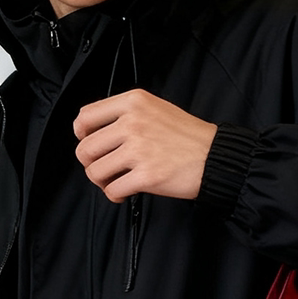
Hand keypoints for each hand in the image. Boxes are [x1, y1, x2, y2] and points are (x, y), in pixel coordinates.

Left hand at [73, 90, 216, 202]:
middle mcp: (133, 123)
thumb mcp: (156, 108)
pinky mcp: (147, 176)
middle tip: (103, 169)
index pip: (85, 116)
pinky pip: (113, 190)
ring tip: (113, 182)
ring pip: (95, 171)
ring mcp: (139, 150)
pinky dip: (114, 195)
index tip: (89, 143)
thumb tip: (95, 132)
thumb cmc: (189, 136)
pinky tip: (124, 193)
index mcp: (133, 102)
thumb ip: (126, 114)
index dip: (81, 135)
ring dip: (101, 181)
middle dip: (90, 164)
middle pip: (86, 148)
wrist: (216, 157)